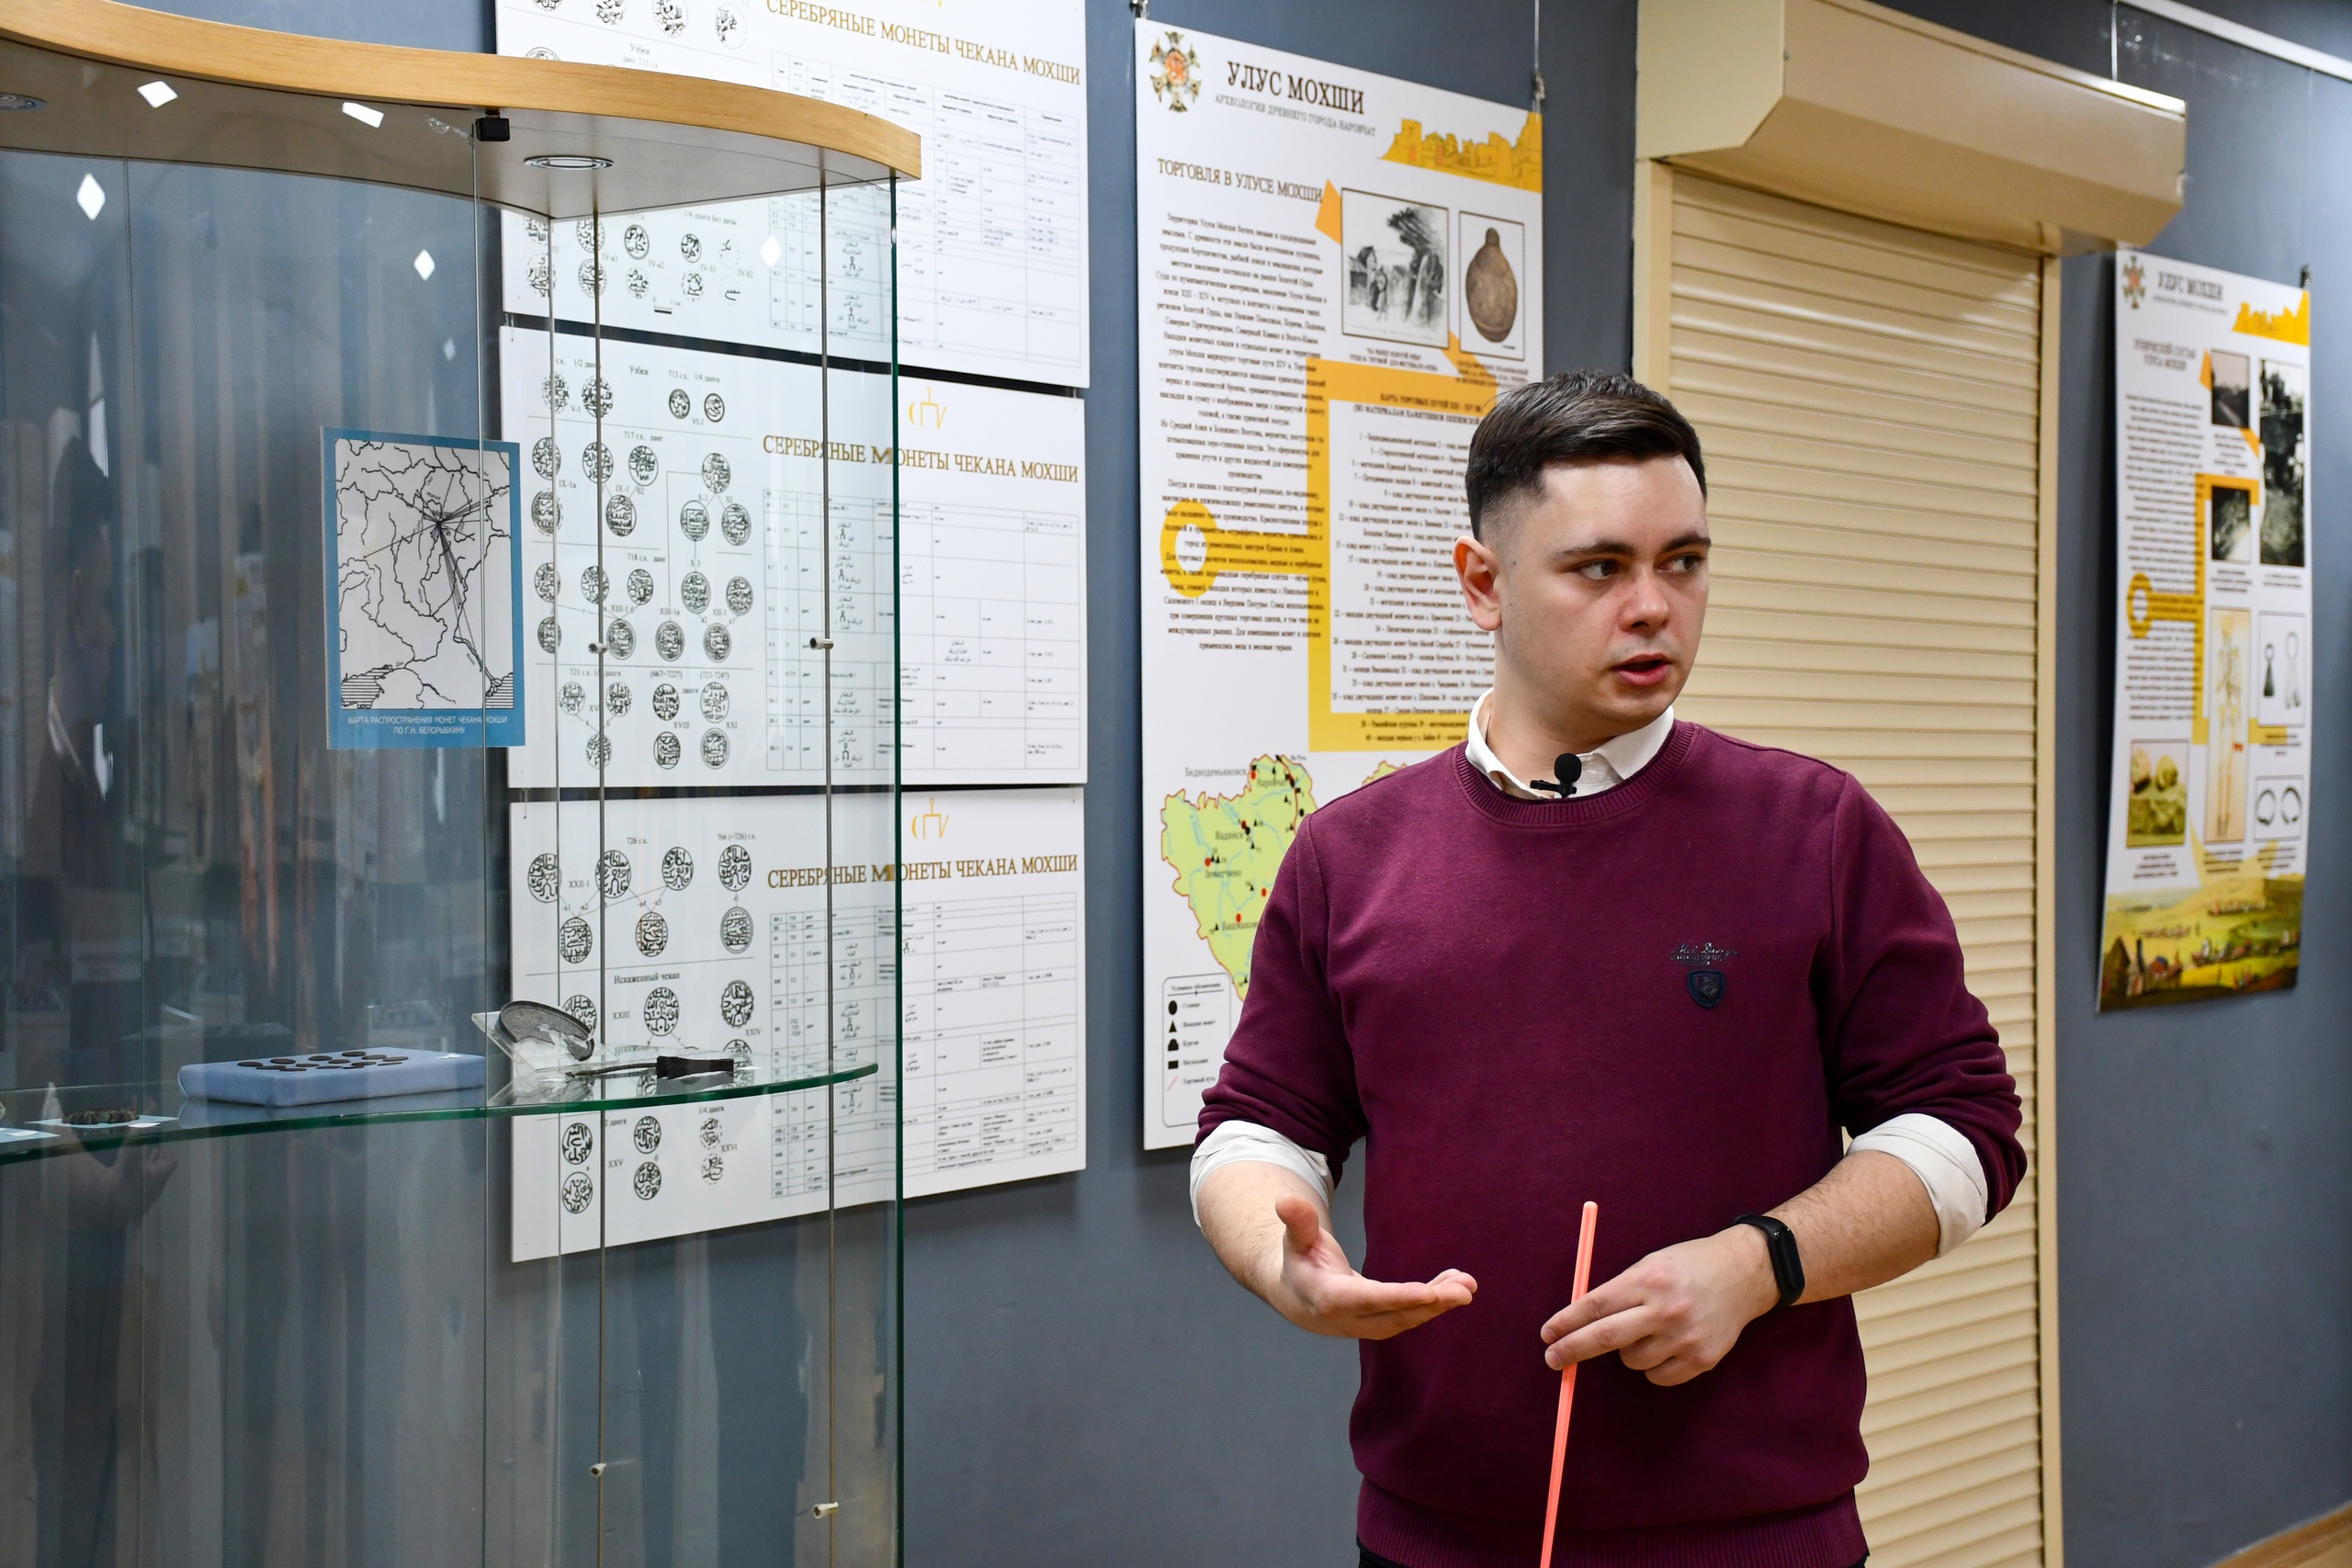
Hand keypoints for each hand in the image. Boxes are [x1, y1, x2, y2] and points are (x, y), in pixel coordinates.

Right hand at [1264, 1192, 1476, 1339]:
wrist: (1296, 1295)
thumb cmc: (1299, 1259)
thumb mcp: (1295, 1238)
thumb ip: (1297, 1221)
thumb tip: (1285, 1200)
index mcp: (1327, 1299)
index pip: (1367, 1301)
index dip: (1398, 1298)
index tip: (1429, 1294)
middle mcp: (1349, 1320)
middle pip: (1395, 1316)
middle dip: (1432, 1304)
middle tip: (1465, 1291)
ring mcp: (1366, 1327)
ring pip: (1408, 1319)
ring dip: (1439, 1303)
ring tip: (1467, 1285)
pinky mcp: (1380, 1324)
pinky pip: (1411, 1315)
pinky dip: (1434, 1302)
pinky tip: (1455, 1285)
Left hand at [1539, 1225, 1776, 1384]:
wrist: (1742, 1276)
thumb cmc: (1686, 1267)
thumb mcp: (1649, 1264)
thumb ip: (1618, 1290)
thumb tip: (1577, 1321)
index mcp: (1648, 1280)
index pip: (1595, 1306)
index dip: (1566, 1323)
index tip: (1547, 1335)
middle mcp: (1666, 1310)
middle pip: (1605, 1338)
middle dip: (1572, 1350)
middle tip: (1553, 1358)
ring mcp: (1685, 1338)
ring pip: (1631, 1361)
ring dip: (1625, 1352)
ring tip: (1644, 1331)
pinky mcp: (1702, 1360)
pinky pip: (1657, 1377)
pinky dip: (1651, 1367)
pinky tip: (1663, 1346)